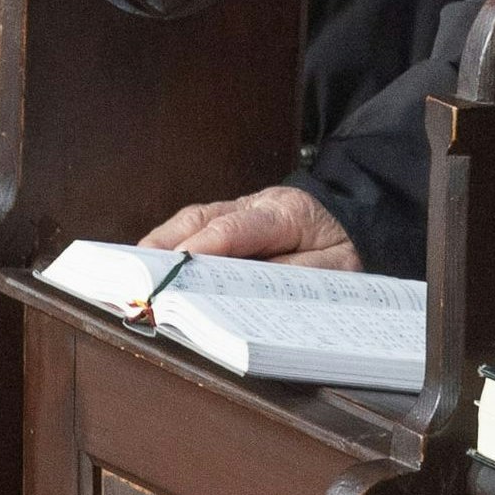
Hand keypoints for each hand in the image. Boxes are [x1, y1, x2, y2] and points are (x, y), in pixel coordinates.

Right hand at [141, 184, 364, 270]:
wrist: (357, 214)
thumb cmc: (346, 245)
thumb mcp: (340, 266)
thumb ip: (299, 275)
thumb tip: (255, 289)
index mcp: (288, 213)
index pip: (239, 227)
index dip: (205, 246)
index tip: (180, 264)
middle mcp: (258, 204)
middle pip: (205, 218)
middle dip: (170, 245)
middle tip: (142, 275)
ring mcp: (241, 207)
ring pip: (193, 219)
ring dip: (162, 244)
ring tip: (136, 273)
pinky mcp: (230, 217)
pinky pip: (195, 226)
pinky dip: (171, 244)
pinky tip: (153, 264)